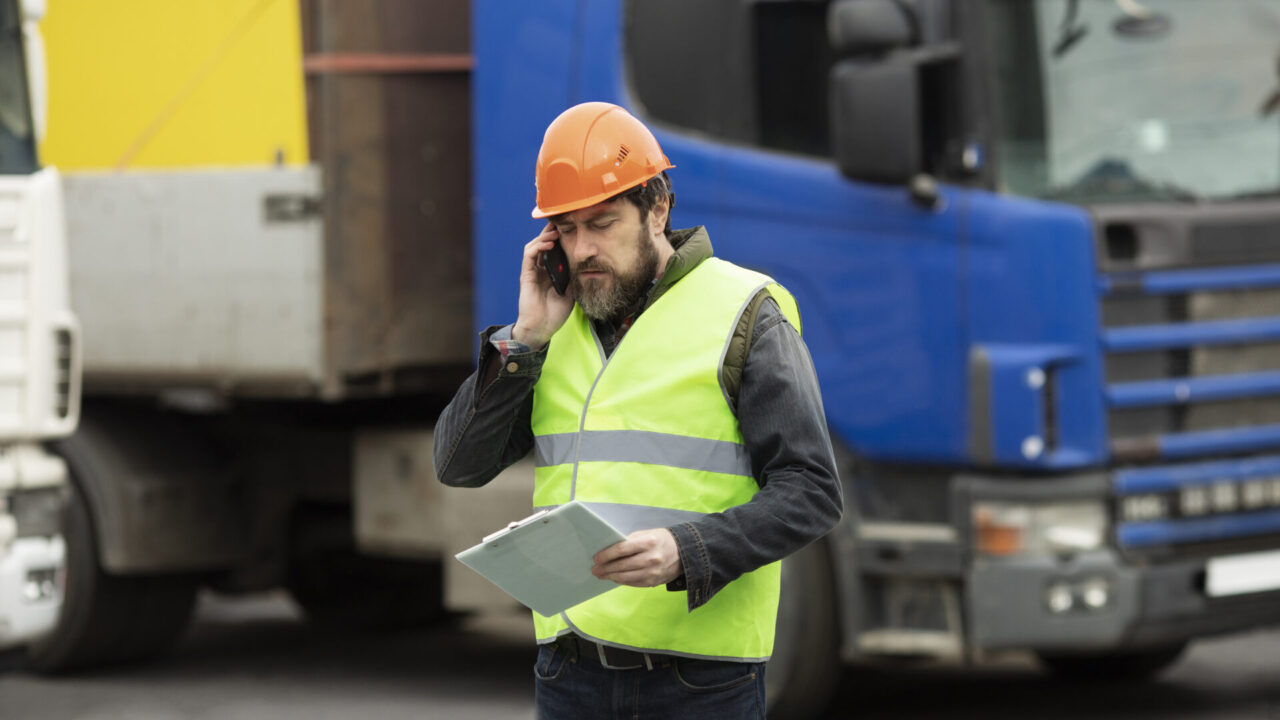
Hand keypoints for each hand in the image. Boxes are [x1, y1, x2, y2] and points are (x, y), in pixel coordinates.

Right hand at [512, 224, 574, 348]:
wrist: (542, 328)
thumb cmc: (555, 313)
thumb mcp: (571, 292)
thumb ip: (574, 277)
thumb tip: (584, 263)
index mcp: (551, 273)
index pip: (555, 251)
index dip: (561, 239)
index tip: (572, 229)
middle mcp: (540, 270)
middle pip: (544, 245)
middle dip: (552, 233)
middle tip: (563, 222)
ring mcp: (532, 272)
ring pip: (535, 247)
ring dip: (544, 237)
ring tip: (556, 232)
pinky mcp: (526, 275)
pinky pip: (529, 256)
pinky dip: (538, 247)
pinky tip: (549, 244)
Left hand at [591, 529, 682, 586]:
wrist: (685, 553)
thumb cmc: (663, 540)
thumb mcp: (648, 534)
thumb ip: (631, 541)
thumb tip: (611, 549)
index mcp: (649, 542)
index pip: (622, 549)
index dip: (607, 554)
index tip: (597, 558)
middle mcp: (651, 558)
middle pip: (622, 565)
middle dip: (606, 568)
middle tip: (595, 569)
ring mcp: (653, 572)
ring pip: (626, 577)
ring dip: (611, 577)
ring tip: (601, 575)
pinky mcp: (654, 582)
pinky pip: (633, 583)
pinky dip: (622, 581)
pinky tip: (615, 578)